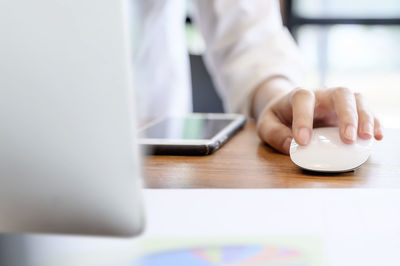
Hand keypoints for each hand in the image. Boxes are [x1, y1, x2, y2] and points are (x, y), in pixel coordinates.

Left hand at [253, 77, 382, 153]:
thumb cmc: (278, 117)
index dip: (303, 118)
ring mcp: (338, 102)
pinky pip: (366, 111)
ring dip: (364, 118)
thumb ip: (275, 134)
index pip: (303, 99)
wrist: (288, 108)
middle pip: (340, 94)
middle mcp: (322, 95)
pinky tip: (377, 137)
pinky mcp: (349, 112)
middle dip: (346, 115)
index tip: (302, 141)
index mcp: (299, 95)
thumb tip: (291, 146)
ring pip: (357, 100)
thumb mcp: (266, 125)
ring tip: (366, 138)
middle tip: (348, 138)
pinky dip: (374, 123)